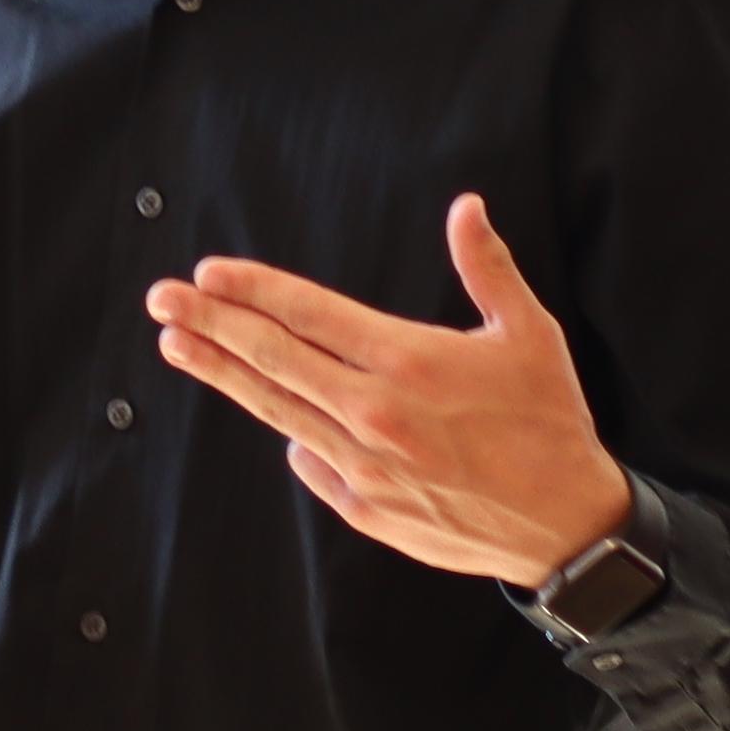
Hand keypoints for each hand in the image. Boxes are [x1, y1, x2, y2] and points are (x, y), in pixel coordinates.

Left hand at [147, 194, 638, 587]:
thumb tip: (465, 206)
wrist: (568, 524)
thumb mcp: (529, 333)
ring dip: (223, 375)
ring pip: (278, 409)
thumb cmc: (550, 421)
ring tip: (177, 346)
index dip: (253, 290)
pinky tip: (271, 411)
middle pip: (274, 359)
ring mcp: (363, 466)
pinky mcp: (365, 508)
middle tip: (161, 299)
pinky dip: (293, 433)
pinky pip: (311, 462)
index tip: (207, 274)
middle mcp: (374, 414)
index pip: (309, 314)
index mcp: (409, 362)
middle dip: (211, 324)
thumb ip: (487, 267)